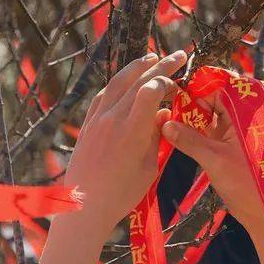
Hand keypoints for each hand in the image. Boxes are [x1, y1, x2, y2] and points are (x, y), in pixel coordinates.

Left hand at [65, 50, 187, 239]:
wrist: (85, 207)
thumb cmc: (122, 194)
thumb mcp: (149, 167)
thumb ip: (156, 136)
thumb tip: (163, 114)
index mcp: (132, 130)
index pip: (151, 89)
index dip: (168, 81)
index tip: (178, 86)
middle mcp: (112, 118)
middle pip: (137, 80)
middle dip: (160, 64)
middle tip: (179, 55)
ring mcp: (97, 120)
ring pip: (117, 82)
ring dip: (136, 67)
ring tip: (151, 57)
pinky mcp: (87, 125)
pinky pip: (103, 96)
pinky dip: (117, 84)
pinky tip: (125, 81)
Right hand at [161, 91, 263, 235]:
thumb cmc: (246, 184)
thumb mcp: (213, 159)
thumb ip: (189, 140)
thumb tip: (165, 124)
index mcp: (248, 112)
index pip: (220, 87)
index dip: (198, 90)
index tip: (176, 97)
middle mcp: (246, 115)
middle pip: (216, 96)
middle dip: (195, 103)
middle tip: (173, 110)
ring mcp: (239, 129)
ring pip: (213, 112)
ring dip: (195, 117)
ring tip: (173, 122)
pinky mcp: (233, 142)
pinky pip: (213, 127)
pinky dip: (199, 129)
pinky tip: (181, 134)